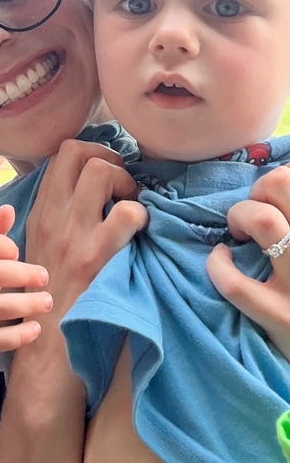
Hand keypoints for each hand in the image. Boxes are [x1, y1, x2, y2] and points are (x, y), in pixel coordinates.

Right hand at [24, 138, 147, 322]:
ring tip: (130, 207)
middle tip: (122, 186)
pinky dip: (140, 215)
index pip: (60, 154)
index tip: (105, 174)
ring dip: (125, 182)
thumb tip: (82, 188)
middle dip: (109, 159)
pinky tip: (140, 232)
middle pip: (77, 151)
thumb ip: (54, 216)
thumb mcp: (39, 247)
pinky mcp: (96, 258)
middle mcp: (52, 216)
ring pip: (100, 171)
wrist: (47, 345)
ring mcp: (73, 234)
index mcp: (39, 211)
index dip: (90, 152)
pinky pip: (126, 214)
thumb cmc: (49, 296)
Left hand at [207, 165, 289, 359]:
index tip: (271, 197)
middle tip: (253, 211)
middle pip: (282, 186)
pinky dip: (218, 265)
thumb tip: (271, 186)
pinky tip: (220, 260)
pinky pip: (236, 283)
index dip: (277, 180)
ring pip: (266, 222)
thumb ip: (289, 224)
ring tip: (237, 233)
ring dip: (241, 215)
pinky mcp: (282, 321)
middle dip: (258, 190)